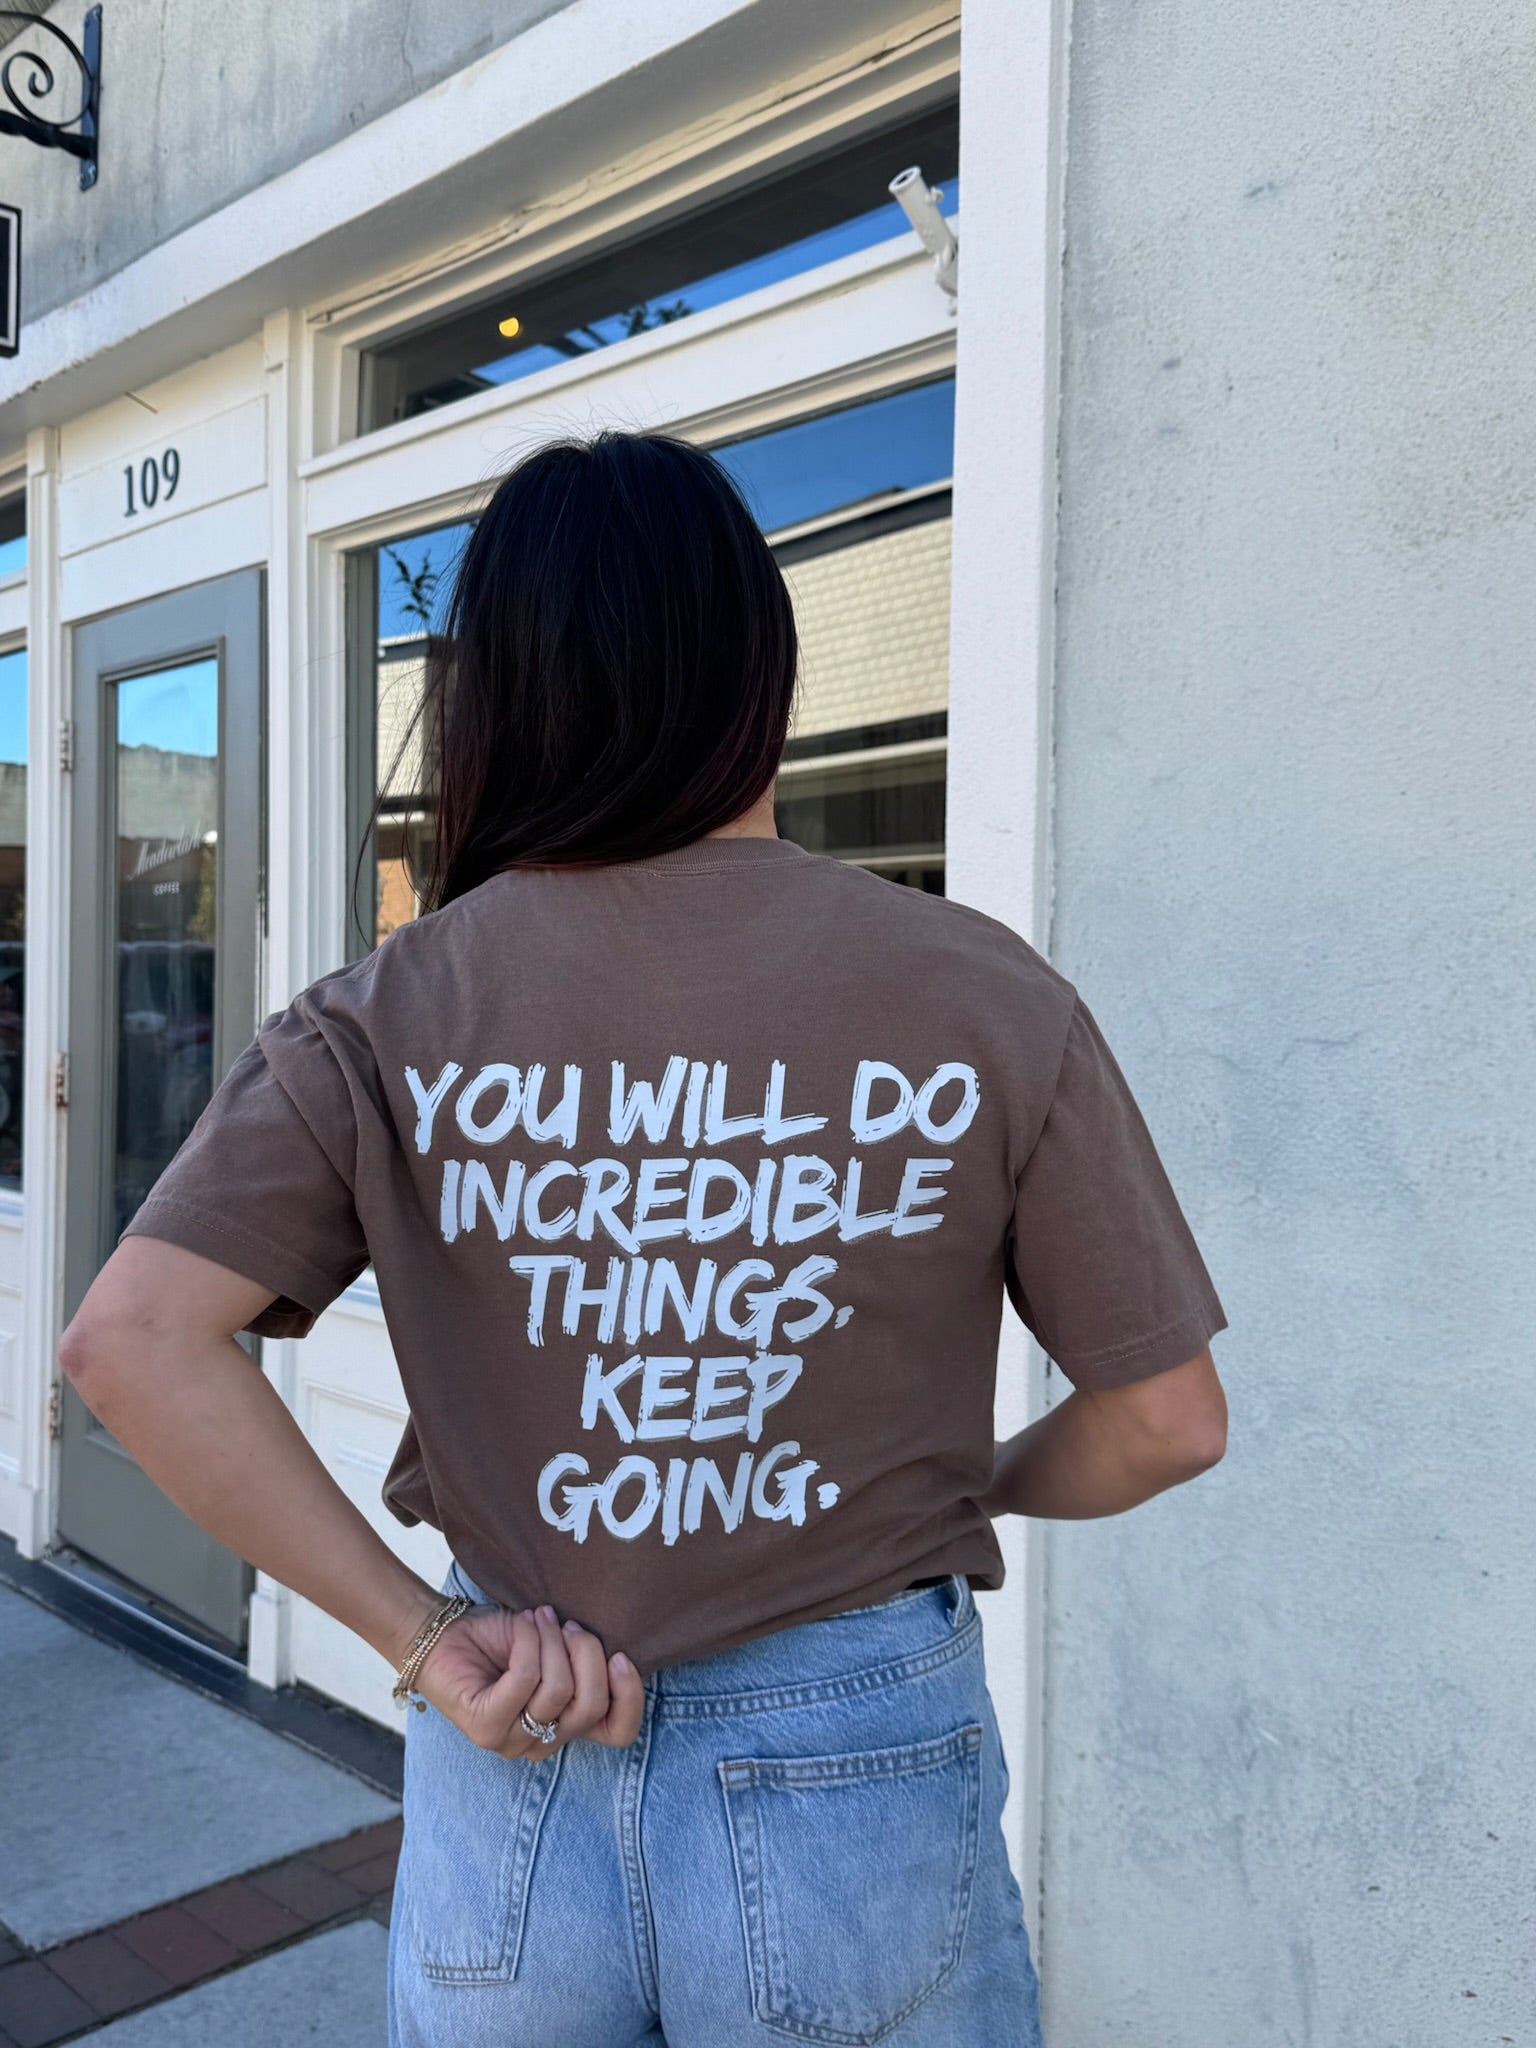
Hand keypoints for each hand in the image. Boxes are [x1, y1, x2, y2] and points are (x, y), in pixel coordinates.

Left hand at [411, 1601, 645, 1758]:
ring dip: (551, 1641)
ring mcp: (512, 1741)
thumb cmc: (501, 1637)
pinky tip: (521, 1625)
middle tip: (567, 1624)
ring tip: (537, 1619)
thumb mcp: (555, 1645)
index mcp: (566, 1724)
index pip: (619, 1733)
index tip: (620, 1655)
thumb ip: (583, 1658)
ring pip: (558, 1690)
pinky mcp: (485, 1728)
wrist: (442, 1633)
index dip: (630, 1696)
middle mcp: (542, 1742)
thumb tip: (613, 1650)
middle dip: (586, 1653)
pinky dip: (528, 1642)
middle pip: (591, 1705)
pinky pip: (525, 1680)